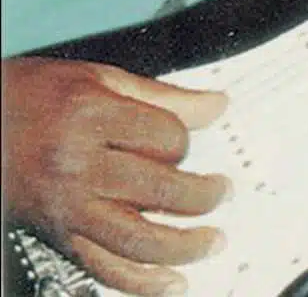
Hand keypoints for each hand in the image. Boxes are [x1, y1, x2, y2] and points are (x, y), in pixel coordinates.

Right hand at [3, 57, 230, 295]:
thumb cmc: (38, 96)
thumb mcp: (100, 79)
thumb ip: (163, 95)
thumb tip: (217, 105)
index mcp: (93, 116)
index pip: (166, 137)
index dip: (186, 138)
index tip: (185, 138)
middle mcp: (79, 165)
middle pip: (159, 190)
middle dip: (203, 195)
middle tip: (222, 192)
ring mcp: (67, 206)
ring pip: (138, 239)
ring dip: (185, 246)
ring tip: (213, 241)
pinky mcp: (57, 236)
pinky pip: (103, 268)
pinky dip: (142, 281)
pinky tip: (172, 281)